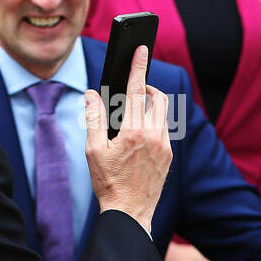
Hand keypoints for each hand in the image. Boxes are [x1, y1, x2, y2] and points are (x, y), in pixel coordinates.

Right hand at [85, 46, 171, 235]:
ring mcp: (164, 146)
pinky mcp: (169, 156)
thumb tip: (91, 94)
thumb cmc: (107, 182)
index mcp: (132, 131)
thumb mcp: (93, 150)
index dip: (138, 66)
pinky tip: (140, 133)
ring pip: (163, 113)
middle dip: (148, 87)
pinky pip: (164, 130)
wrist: (130, 212)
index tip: (141, 49)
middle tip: (136, 87)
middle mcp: (153, 135)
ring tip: (135, 111)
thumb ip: (93, 118)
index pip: (137, 90)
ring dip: (151, 106)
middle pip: (157, 97)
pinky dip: (153, 123)